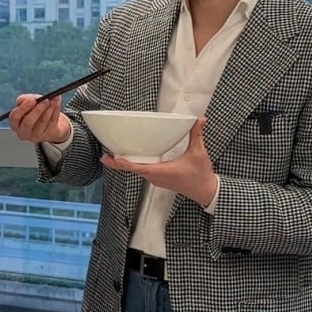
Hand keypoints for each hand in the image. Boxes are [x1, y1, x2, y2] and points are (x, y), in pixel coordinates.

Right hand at [8, 94, 69, 143]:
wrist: (48, 121)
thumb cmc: (34, 111)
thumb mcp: (27, 103)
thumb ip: (26, 99)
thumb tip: (32, 98)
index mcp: (15, 124)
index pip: (15, 117)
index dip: (23, 108)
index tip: (32, 99)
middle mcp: (23, 132)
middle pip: (28, 123)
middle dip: (38, 110)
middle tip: (45, 100)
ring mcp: (36, 136)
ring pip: (42, 122)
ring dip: (49, 109)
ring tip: (53, 99)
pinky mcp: (48, 136)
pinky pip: (52, 122)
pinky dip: (56, 111)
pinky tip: (56, 103)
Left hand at [100, 118, 217, 205]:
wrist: (206, 191)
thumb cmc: (201, 176)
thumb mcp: (198, 152)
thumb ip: (196, 135)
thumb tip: (199, 120)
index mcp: (161, 171)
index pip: (136, 168)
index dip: (122, 163)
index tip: (110, 158)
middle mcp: (155, 177)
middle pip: (132, 170)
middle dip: (118, 163)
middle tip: (105, 155)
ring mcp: (156, 180)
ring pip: (137, 172)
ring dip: (125, 165)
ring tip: (113, 156)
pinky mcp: (159, 180)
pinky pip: (143, 172)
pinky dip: (134, 167)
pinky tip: (131, 160)